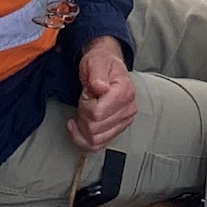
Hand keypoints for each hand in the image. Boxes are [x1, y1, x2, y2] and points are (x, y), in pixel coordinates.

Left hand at [69, 36, 136, 150]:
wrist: (107, 66)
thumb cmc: (101, 63)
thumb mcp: (96, 62)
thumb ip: (97, 73)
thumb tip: (100, 87)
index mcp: (125, 91)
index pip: (97, 113)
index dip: (85, 104)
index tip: (86, 93)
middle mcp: (128, 108)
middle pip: (95, 128)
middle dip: (82, 115)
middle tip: (84, 100)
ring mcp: (124, 121)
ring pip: (96, 140)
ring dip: (81, 129)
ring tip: (81, 113)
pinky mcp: (118, 129)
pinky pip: (99, 145)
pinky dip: (84, 140)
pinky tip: (78, 129)